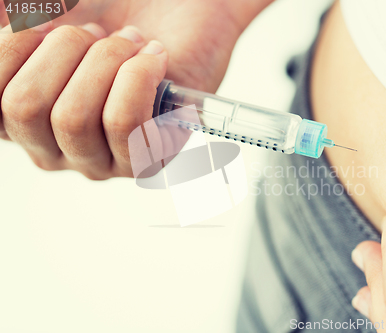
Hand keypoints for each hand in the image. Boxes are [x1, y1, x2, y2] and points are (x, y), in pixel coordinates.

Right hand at [0, 0, 272, 178]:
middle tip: (100, 31)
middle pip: (25, 108)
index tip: (47, 22)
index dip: (11, 49)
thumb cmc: (119, 14)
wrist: (183, 13)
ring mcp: (104, 158)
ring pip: (73, 118)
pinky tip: (153, 57)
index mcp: (28, 120)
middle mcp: (60, 147)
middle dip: (63, 48)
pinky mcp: (149, 155)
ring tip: (131, 40)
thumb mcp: (56, 11)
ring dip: (104, 60)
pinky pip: (124, 124)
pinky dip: (138, 76)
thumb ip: (15, 18)